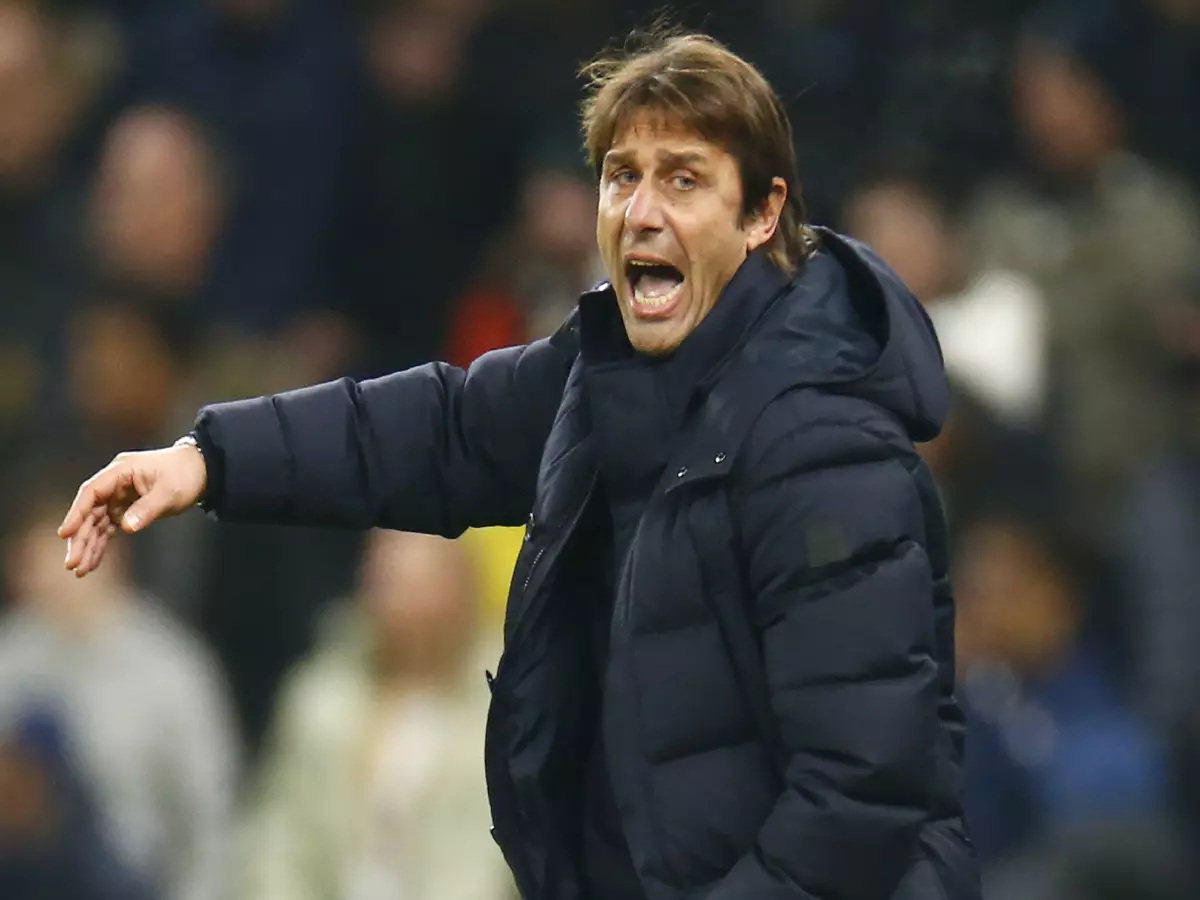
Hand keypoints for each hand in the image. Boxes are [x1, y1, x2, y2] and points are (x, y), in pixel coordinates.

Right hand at [58, 444, 207, 576]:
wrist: (201, 470)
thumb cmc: (185, 475)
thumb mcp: (170, 492)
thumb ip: (147, 509)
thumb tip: (126, 527)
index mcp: (121, 471)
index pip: (92, 492)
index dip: (77, 513)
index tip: (66, 533)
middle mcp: (115, 483)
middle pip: (90, 512)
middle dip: (80, 538)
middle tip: (72, 563)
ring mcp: (119, 496)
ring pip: (97, 523)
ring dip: (88, 545)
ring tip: (79, 570)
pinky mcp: (126, 508)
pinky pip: (108, 527)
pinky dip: (101, 544)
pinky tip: (93, 562)